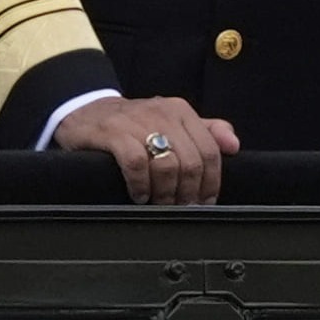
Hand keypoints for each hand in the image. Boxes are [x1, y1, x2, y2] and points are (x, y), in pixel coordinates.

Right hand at [56, 95, 236, 205]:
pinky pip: (136, 163)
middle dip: (188, 193)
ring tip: (159, 203)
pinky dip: (141, 185)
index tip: (204, 202)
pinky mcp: (112, 132)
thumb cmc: (133, 123)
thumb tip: (234, 146)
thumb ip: (206, 131)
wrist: (86, 110)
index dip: (211, 183)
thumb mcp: (172, 122)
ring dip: (166, 193)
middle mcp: (162, 113)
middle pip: (191, 162)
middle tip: (181, 208)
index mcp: (181, 111)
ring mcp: (136, 122)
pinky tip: (139, 195)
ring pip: (167, 164)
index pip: (210, 150)